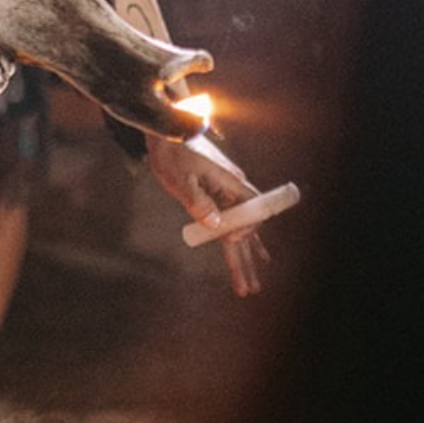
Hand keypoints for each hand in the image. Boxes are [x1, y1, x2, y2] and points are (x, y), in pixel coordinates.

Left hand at [144, 130, 268, 296]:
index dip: (245, 231)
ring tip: (250, 285)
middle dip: (247, 261)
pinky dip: (242, 241)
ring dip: (245, 258)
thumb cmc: (173, 154)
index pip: (251, 214)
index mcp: (231, 183)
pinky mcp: (218, 196)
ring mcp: (228, 194)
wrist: (166, 133)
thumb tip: (216, 225)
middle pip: (246, 232)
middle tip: (249, 290)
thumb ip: (198, 202)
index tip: (230, 237)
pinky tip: (256, 256)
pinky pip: (234, 224)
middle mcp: (235, 191)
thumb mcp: (181, 179)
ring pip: (240, 232)